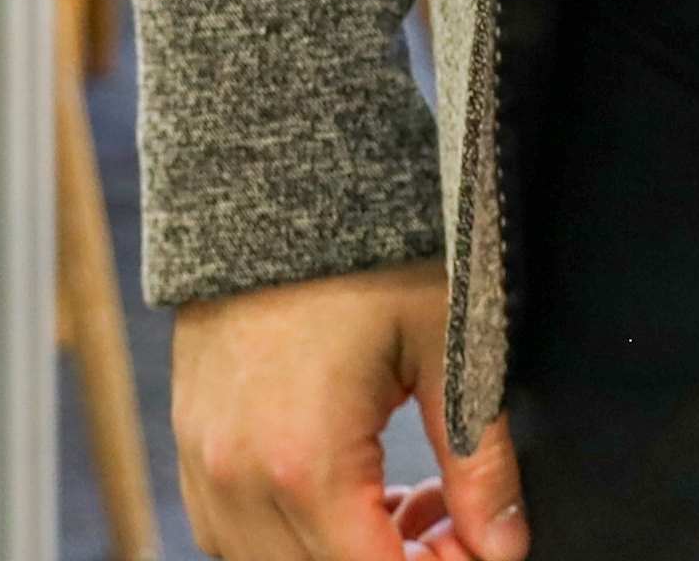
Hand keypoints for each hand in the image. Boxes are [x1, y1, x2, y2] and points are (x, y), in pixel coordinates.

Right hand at [174, 261, 520, 560]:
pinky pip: (235, 536)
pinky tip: (353, 493)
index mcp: (306, 462)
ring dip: (344, 555)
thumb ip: (478, 456)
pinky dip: (295, 537)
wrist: (272, 175)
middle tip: (450, 521)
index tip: (479, 546)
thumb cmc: (365, 249)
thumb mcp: (446, 341)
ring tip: (408, 503)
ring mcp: (204, 466)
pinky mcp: (192, 447)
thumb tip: (506, 543)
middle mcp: (238, 479)